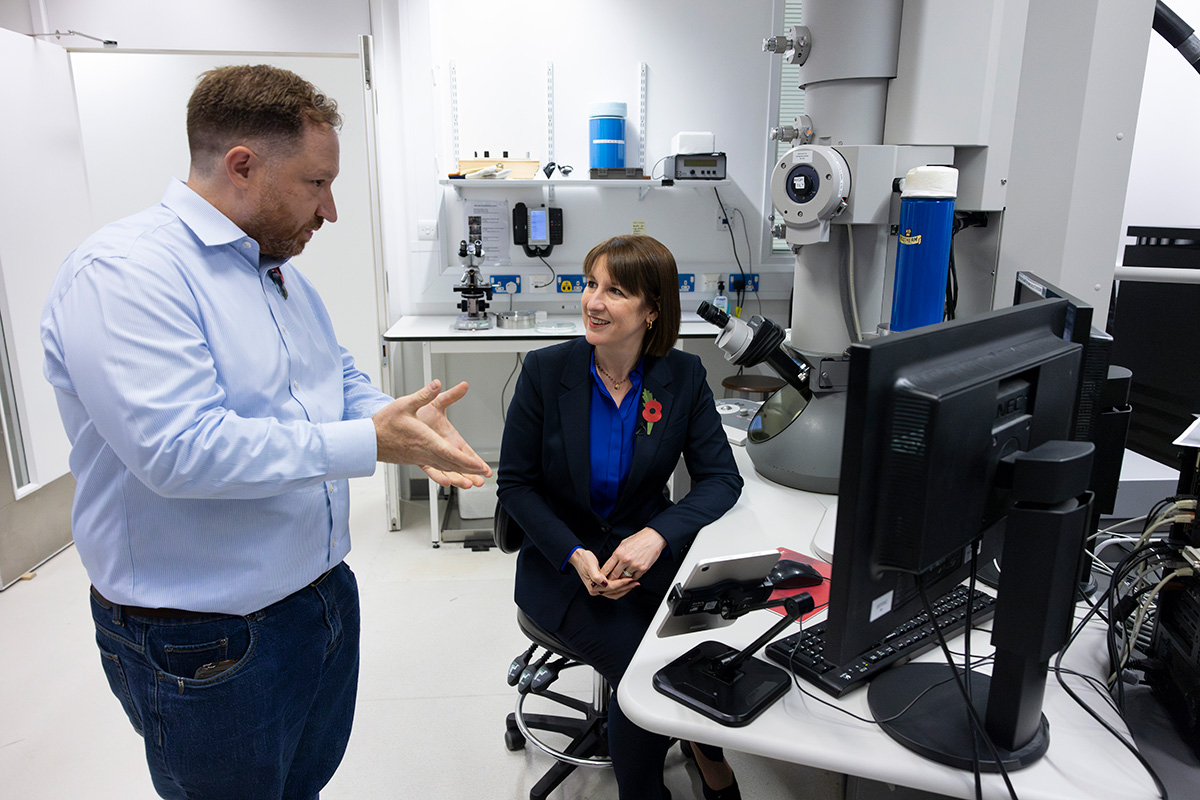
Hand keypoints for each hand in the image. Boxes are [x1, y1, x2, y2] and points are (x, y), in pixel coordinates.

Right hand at [373, 380, 491, 486]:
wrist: (368, 440)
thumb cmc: (385, 423)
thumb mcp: (405, 404)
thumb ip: (424, 394)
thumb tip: (437, 384)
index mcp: (426, 440)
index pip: (452, 454)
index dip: (468, 462)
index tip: (480, 466)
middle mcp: (425, 452)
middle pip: (452, 465)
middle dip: (470, 471)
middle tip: (483, 475)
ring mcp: (421, 458)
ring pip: (445, 468)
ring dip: (460, 474)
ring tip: (472, 480)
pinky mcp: (416, 460)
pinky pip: (436, 468)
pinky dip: (447, 472)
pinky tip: (452, 475)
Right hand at [569, 548, 638, 599]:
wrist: (579, 558)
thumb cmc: (584, 560)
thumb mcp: (590, 566)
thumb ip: (596, 576)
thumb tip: (604, 583)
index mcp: (593, 587)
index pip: (611, 587)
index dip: (622, 583)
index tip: (630, 579)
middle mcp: (596, 591)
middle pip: (614, 592)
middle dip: (626, 588)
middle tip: (636, 583)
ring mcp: (599, 589)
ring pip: (615, 593)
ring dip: (624, 589)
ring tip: (633, 583)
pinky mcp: (601, 586)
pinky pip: (613, 590)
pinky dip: (620, 588)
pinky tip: (626, 583)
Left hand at [601, 527, 666, 584]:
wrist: (653, 538)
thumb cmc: (638, 539)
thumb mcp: (623, 544)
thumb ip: (616, 554)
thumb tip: (611, 563)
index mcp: (618, 553)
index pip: (606, 568)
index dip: (603, 575)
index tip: (601, 578)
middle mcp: (625, 560)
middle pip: (614, 576)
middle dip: (611, 579)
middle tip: (610, 581)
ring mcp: (634, 565)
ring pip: (624, 578)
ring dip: (622, 579)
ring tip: (622, 577)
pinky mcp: (643, 569)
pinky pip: (634, 578)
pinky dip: (632, 578)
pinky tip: (631, 575)